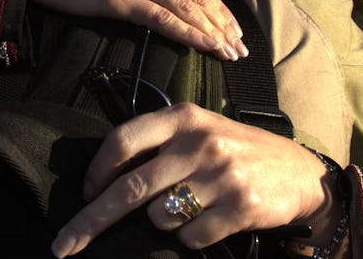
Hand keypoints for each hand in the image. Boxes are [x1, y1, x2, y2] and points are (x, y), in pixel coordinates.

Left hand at [51, 103, 339, 256]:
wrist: (297, 170)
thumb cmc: (235, 149)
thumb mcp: (199, 129)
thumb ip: (157, 143)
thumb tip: (104, 178)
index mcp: (183, 117)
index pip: (123, 141)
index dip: (97, 171)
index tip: (86, 193)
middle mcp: (199, 142)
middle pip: (129, 188)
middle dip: (92, 220)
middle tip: (65, 244)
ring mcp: (220, 174)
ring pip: (159, 216)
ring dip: (164, 221)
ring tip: (192, 205)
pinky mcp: (239, 206)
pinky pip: (190, 237)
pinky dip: (193, 236)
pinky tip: (214, 219)